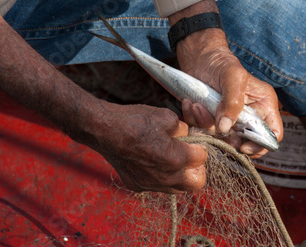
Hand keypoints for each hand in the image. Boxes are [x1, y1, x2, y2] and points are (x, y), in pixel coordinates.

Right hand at [73, 100, 206, 193]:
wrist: (103, 129)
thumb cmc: (134, 120)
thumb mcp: (166, 116)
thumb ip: (184, 129)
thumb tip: (188, 135)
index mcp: (176, 158)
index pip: (202, 158)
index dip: (199, 146)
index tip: (193, 140)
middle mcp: (165, 177)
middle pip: (196, 182)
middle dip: (197, 168)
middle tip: (188, 154)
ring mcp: (150, 184)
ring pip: (178, 188)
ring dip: (181, 175)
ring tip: (173, 158)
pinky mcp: (138, 186)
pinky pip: (158, 186)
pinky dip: (162, 177)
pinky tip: (154, 161)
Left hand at [169, 1, 282, 158]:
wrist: (199, 58)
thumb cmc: (222, 63)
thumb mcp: (233, 78)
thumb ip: (232, 102)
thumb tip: (226, 128)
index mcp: (263, 106)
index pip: (272, 134)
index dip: (260, 145)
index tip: (242, 145)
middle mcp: (249, 116)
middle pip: (246, 143)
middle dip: (228, 139)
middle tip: (215, 129)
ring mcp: (230, 120)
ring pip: (220, 138)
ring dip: (205, 125)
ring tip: (197, 106)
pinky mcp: (212, 120)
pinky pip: (203, 130)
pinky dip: (194, 119)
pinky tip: (191, 104)